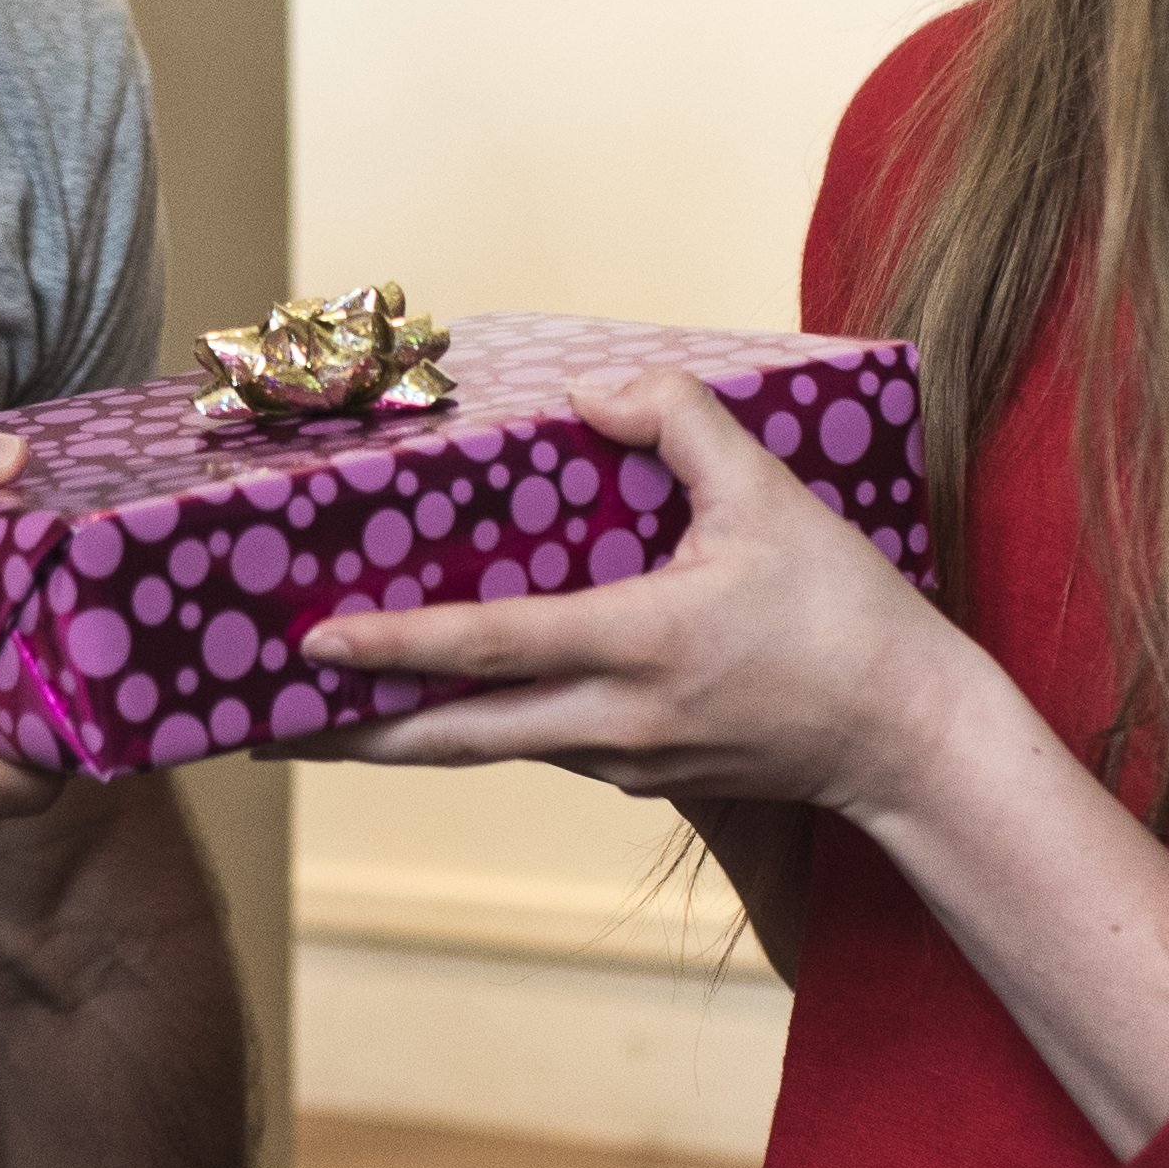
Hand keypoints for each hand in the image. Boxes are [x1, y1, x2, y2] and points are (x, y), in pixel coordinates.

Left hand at [301, 366, 996, 824]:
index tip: (311, 643)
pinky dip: (474, 726)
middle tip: (259, 721)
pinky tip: (438, 703)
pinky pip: (533, 745)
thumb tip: (593, 390)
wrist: (909, 739)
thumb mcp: (773, 494)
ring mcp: (619, 762)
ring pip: (485, 748)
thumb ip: (679, 424)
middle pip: (450, 737)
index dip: (393, 645)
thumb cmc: (846, 616)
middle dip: (350, 732)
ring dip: (401, 735)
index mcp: (636, 648)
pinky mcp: (636, 778)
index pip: (487, 648)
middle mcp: (611, 722)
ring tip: (318, 717)